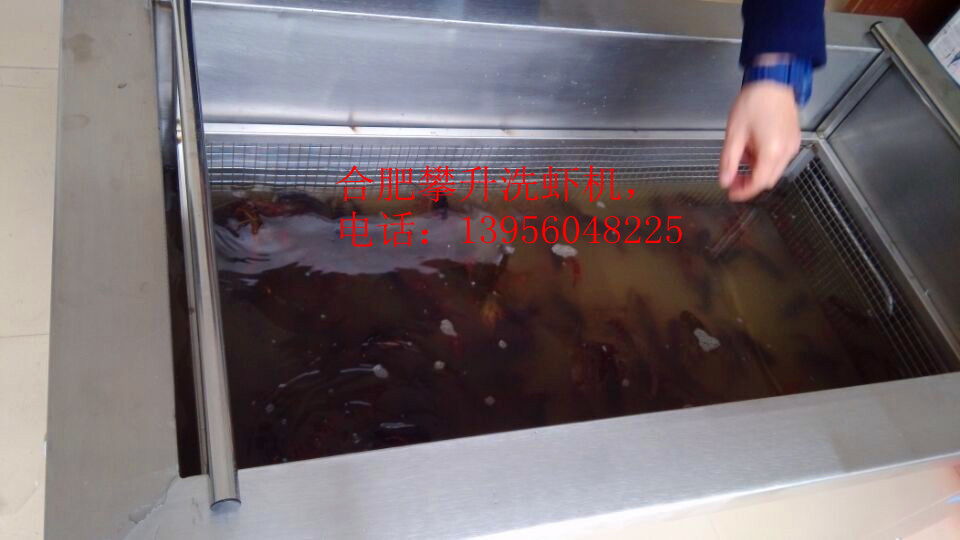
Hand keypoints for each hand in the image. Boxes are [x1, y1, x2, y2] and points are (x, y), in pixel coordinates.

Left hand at [719, 82, 800, 201]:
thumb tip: (724, 180)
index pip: (759, 183)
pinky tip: (753, 147)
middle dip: (749, 183)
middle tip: (732, 178)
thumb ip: (728, 160)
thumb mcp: (734, 134)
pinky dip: (765, 160)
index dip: (744, 192)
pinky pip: (779, 158)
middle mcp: (786, 151)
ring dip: (756, 170)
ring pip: (774, 170)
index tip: (731, 194)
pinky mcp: (793, 139)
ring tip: (741, 154)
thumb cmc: (754, 102)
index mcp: (772, 151)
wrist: (773, 81)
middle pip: (768, 180)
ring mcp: (792, 145)